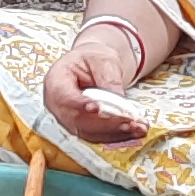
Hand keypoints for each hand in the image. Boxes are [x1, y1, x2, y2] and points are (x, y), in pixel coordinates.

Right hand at [41, 14, 171, 141]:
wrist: (93, 67)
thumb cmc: (93, 59)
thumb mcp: (103, 60)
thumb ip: (108, 79)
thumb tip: (119, 103)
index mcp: (56, 81)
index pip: (64, 97)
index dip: (79, 105)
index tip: (97, 108)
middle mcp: (57, 105)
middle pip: (77, 120)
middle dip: (106, 123)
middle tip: (130, 121)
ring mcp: (67, 119)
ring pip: (88, 132)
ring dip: (115, 133)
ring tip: (138, 128)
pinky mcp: (80, 128)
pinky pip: (97, 136)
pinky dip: (117, 136)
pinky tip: (135, 132)